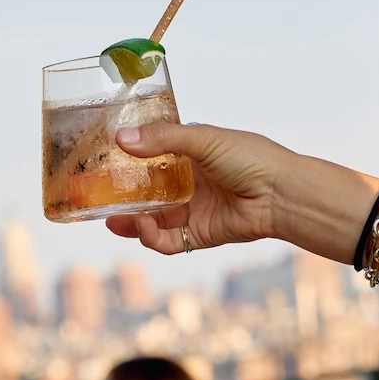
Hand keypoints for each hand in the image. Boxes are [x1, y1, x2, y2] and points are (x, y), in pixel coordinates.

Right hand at [106, 122, 287, 254]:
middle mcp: (190, 182)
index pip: (152, 156)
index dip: (129, 159)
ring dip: (131, 221)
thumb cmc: (251, 158)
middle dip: (122, 197)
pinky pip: (168, 241)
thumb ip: (162, 139)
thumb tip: (122, 138)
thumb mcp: (203, 139)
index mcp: (191, 154)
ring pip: (153, 219)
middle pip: (147, 191)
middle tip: (97, 197)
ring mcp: (194, 209)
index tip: (104, 159)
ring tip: (112, 219)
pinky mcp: (199, 234)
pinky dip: (152, 237)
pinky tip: (142, 227)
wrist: (281, 193)